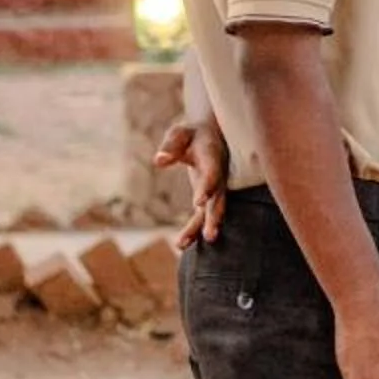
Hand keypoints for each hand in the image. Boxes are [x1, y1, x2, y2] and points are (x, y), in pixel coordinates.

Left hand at [153, 118, 228, 250]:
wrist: (211, 135)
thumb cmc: (193, 134)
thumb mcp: (181, 133)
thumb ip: (171, 145)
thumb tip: (158, 161)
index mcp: (214, 157)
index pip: (213, 174)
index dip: (207, 187)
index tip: (199, 202)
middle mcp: (219, 176)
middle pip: (218, 199)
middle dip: (213, 217)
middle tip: (210, 234)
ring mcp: (215, 189)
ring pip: (212, 212)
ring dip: (201, 228)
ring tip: (184, 244)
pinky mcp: (208, 198)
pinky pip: (203, 216)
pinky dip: (194, 230)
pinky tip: (180, 245)